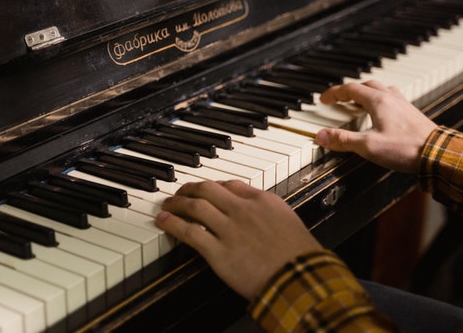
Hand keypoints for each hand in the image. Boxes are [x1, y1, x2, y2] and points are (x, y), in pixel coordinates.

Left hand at [155, 180, 321, 300]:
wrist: (299, 277)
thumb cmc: (299, 254)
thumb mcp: (288, 220)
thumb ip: (268, 211)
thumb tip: (256, 210)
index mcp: (262, 200)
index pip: (230, 184)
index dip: (213, 186)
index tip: (205, 190)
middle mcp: (243, 210)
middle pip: (207, 190)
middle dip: (189, 189)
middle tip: (180, 192)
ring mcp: (229, 230)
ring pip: (195, 207)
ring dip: (177, 203)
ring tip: (167, 204)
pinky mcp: (218, 252)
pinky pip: (190, 232)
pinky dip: (173, 224)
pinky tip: (164, 221)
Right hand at [316, 80, 436, 171]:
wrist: (437, 153)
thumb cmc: (405, 148)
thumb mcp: (368, 146)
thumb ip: (343, 140)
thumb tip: (322, 136)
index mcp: (378, 102)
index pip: (351, 89)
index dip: (334, 93)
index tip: (324, 99)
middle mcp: (391, 98)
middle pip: (366, 85)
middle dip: (349, 90)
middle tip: (339, 99)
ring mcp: (403, 105)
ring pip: (381, 89)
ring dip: (366, 92)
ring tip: (359, 101)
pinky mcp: (411, 114)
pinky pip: (393, 98)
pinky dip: (381, 100)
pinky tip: (382, 112)